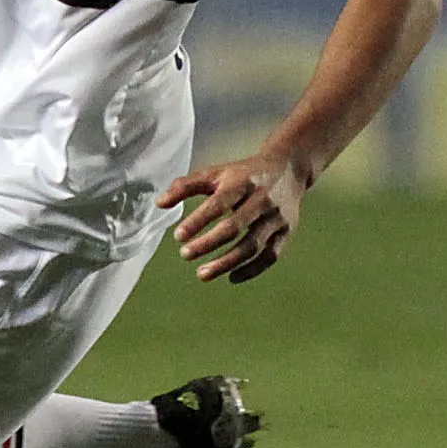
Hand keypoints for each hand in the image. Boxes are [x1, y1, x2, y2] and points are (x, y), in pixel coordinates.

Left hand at [156, 153, 307, 282]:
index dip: (198, 221)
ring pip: (252, 245)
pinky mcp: (287, 232)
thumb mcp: (215, 173)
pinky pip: (270, 256)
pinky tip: (231, 277)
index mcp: (242, 182)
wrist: (287, 169)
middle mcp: (262, 199)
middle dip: (208, 244)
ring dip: (226, 263)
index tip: (178, 236)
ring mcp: (276, 217)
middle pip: (235, 227)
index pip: (219, 203)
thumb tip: (159, 204)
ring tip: (201, 274)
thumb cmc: (242, 174)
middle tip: (184, 255)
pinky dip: (251, 270)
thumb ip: (185, 186)